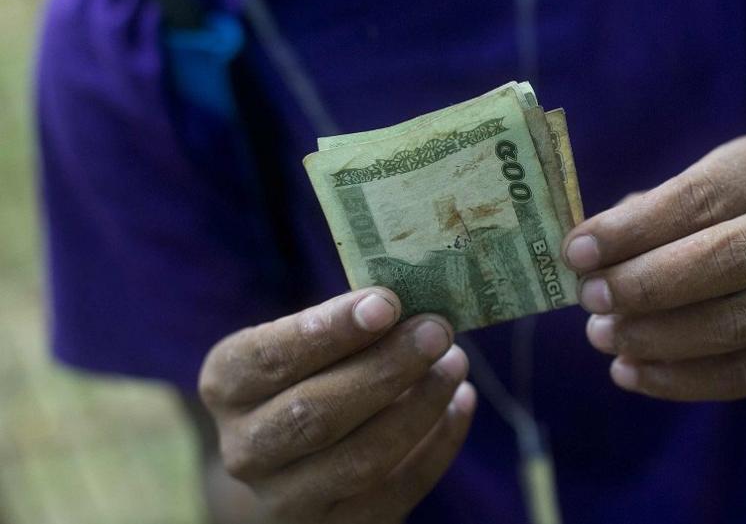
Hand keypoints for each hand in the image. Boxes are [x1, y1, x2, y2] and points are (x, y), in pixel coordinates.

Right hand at [198, 288, 475, 523]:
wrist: (294, 468)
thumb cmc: (307, 381)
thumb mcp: (305, 348)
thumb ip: (346, 326)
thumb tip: (413, 305)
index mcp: (226, 386)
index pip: (268, 359)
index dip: (327, 331)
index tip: (385, 303)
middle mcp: (245, 449)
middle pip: (315, 413)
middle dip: (385, 367)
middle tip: (436, 330)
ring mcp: (288, 499)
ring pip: (361, 458)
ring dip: (419, 405)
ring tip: (455, 362)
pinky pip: (399, 490)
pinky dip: (439, 443)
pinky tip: (462, 401)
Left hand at [562, 135, 745, 400]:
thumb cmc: (710, 227)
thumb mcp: (680, 202)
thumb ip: (635, 221)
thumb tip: (581, 254)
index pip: (698, 198)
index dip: (632, 229)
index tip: (576, 253)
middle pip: (726, 260)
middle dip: (645, 284)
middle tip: (589, 299)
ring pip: (735, 323)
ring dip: (656, 336)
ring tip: (602, 337)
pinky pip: (745, 374)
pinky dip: (679, 380)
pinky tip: (630, 372)